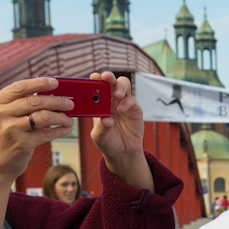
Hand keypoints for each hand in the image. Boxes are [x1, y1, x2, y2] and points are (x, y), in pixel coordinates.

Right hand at [0, 77, 72, 184]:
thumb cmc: (0, 141)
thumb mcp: (0, 119)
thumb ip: (16, 107)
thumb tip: (45, 95)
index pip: (19, 87)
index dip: (39, 83)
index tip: (55, 82)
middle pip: (35, 101)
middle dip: (57, 101)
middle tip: (70, 103)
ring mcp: (10, 129)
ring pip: (44, 116)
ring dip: (61, 117)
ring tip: (69, 119)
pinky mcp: (22, 144)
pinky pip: (47, 133)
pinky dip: (59, 130)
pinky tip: (65, 129)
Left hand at [88, 72, 153, 191]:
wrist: (122, 152)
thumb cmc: (108, 141)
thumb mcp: (99, 136)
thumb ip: (101, 128)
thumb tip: (106, 119)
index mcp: (98, 102)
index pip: (97, 85)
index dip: (95, 79)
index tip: (93, 78)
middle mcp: (111, 99)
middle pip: (112, 81)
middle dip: (109, 77)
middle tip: (106, 78)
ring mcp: (124, 103)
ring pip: (124, 85)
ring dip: (120, 86)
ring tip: (117, 95)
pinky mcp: (135, 109)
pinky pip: (131, 100)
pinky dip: (126, 103)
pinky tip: (121, 110)